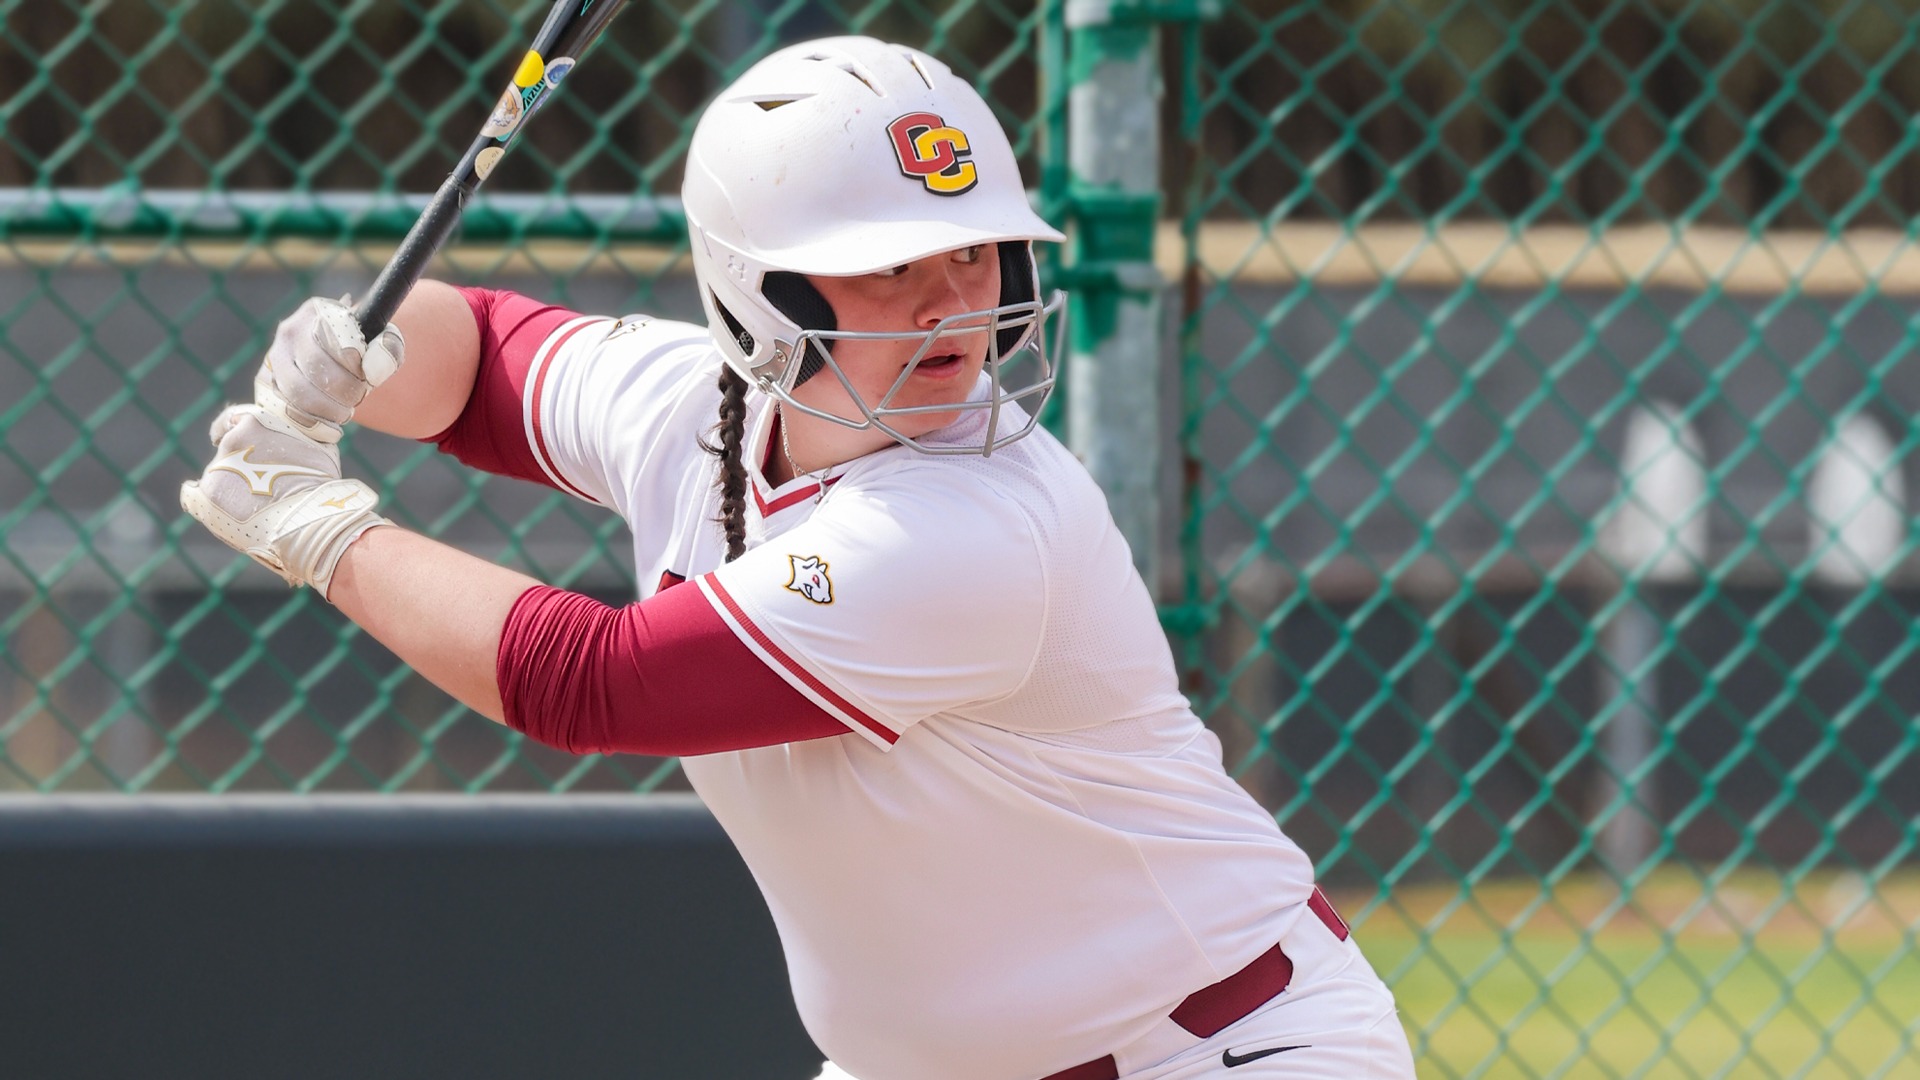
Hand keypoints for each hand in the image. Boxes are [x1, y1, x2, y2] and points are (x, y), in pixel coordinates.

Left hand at [180, 404, 389, 598]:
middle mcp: (233, 440)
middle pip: (227, 451)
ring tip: (257, 510)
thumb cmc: (320, 486)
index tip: (228, 439)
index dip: (230, 430)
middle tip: (257, 486)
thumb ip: (294, 437)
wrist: (309, 520)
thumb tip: (289, 439)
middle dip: (239, 466)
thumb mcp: (316, 447)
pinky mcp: (208, 494)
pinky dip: (205, 503)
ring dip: (230, 488)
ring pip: (217, 475)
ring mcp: (218, 467)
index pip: (233, 419)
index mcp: (258, 422)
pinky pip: (194, 497)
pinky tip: (224, 514)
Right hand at [254, 296, 404, 443]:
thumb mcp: (379, 341)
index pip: (339, 344)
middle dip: (346, 391)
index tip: (365, 375)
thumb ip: (389, 348)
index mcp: (319, 312)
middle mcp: (290, 331)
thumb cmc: (358, 351)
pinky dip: (313, 421)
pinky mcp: (266, 383)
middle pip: (317, 369)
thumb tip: (373, 371)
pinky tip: (329, 421)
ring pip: (299, 392)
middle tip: (358, 396)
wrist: (330, 361)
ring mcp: (274, 357)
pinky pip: (287, 409)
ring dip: (330, 409)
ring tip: (345, 410)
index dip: (356, 368)